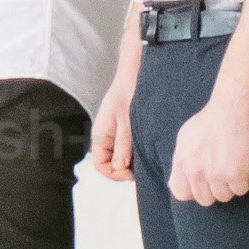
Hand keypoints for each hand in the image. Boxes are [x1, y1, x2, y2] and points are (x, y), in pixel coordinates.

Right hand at [91, 18, 143, 184]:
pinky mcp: (123, 129)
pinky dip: (135, 152)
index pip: (101, 165)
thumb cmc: (129, 94)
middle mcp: (105, 136)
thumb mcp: (127, 122)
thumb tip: (120, 167)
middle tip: (143, 167)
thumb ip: (123, 145)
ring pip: (120, 156)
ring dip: (132, 160)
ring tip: (147, 156)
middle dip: (125, 169)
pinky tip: (147, 147)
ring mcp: (114, 133)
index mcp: (100, 135)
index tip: (132, 173)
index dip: (115, 174)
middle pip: (110, 163)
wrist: (134, 73)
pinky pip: (126, 148)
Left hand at [168, 92, 248, 208]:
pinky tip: (244, 166)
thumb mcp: (185, 139)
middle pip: (205, 199)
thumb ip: (181, 161)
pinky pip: (241, 190)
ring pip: (224, 196)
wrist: (231, 109)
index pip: (180, 193)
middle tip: (222, 175)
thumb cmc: (209, 121)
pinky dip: (244, 181)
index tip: (203, 185)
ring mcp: (216, 174)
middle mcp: (195, 171)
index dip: (193, 192)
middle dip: (214, 190)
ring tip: (233, 167)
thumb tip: (174, 184)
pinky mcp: (236, 174)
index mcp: (181, 162)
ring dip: (230, 186)